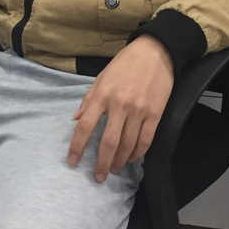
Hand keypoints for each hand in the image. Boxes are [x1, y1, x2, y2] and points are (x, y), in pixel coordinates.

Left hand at [68, 35, 173, 181]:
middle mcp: (120, 105)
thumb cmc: (125, 64)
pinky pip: (146, 140)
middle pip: (108, 142)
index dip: (77, 147)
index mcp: (102, 95)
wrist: (155, 52)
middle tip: (98, 177)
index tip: (72, 162)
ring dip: (120, 161)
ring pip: (128, 145)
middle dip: (102, 163)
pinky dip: (138, 153)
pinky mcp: (155, 114)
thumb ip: (88, 99)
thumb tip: (75, 120)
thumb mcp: (101, 77)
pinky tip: (132, 158)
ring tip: (115, 169)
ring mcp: (139, 111)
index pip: (85, 126)